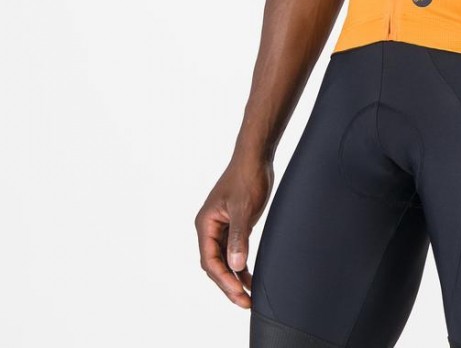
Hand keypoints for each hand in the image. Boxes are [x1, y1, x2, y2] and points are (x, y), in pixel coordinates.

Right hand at [195, 156, 274, 308]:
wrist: (255, 157)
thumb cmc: (247, 177)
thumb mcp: (243, 208)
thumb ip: (239, 237)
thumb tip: (236, 266)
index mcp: (205, 224)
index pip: (210, 261)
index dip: (224, 280)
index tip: (238, 294)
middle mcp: (210, 228)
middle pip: (215, 264)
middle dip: (228, 284)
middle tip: (245, 302)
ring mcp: (221, 227)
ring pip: (224, 260)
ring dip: (234, 278)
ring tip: (248, 297)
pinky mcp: (233, 224)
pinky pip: (233, 251)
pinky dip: (240, 265)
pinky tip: (250, 277)